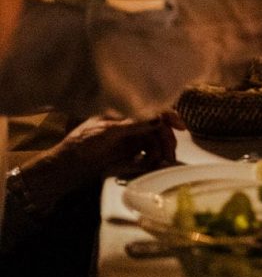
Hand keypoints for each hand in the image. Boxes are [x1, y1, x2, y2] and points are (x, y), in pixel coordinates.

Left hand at [23, 116, 177, 203]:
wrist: (65, 169)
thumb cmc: (81, 144)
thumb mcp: (107, 132)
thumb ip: (133, 124)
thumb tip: (157, 116)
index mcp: (125, 111)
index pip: (152, 108)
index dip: (169, 115)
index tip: (181, 128)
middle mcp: (131, 122)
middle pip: (158, 126)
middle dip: (166, 140)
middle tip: (169, 157)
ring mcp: (131, 137)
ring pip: (155, 141)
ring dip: (161, 151)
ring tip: (161, 164)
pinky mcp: (129, 153)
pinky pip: (149, 153)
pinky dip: (153, 159)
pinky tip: (153, 166)